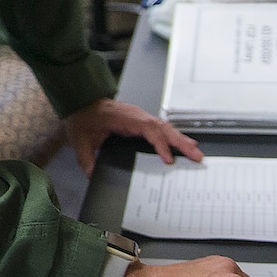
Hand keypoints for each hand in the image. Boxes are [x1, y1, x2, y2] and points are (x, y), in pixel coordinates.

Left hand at [64, 98, 202, 174]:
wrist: (81, 102)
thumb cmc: (83, 117)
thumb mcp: (80, 139)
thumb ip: (85, 157)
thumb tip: (92, 174)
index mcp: (124, 117)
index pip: (148, 129)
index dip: (160, 143)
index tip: (167, 158)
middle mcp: (136, 116)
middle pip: (163, 127)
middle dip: (181, 142)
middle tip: (196, 155)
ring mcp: (140, 117)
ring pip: (165, 127)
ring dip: (181, 139)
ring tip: (196, 152)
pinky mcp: (140, 121)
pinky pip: (160, 129)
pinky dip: (173, 136)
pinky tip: (184, 144)